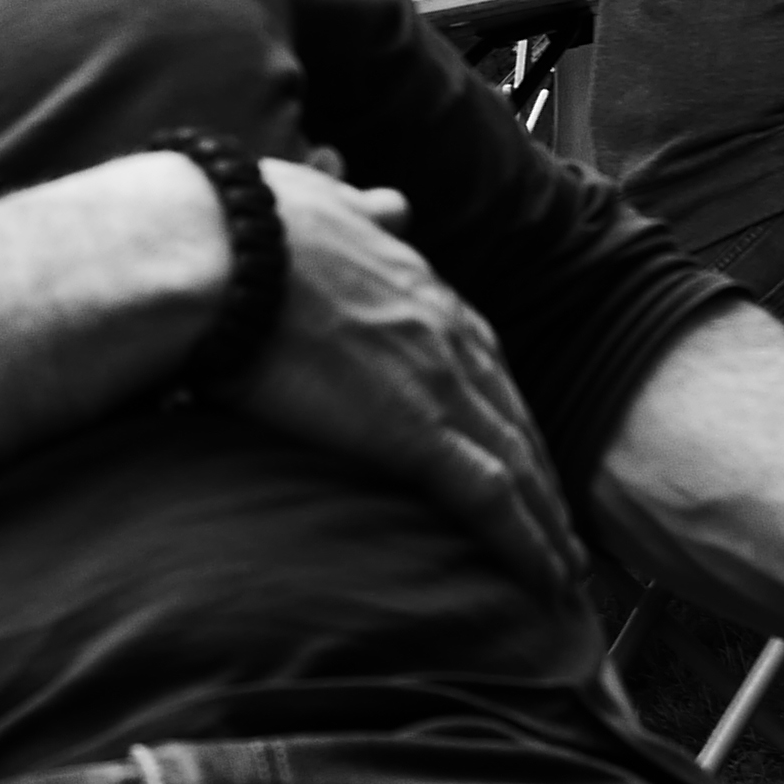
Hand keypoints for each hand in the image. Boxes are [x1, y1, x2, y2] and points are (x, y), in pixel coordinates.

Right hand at [209, 163, 585, 603]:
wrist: (218, 249)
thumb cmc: (245, 225)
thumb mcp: (321, 202)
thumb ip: (363, 210)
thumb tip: (395, 204)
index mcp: (417, 286)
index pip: (479, 360)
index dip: (501, 407)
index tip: (516, 443)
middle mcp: (446, 334)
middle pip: (511, 417)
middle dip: (540, 472)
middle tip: (561, 524)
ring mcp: (438, 383)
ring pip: (517, 464)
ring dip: (548, 521)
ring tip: (566, 570)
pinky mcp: (415, 431)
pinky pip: (491, 499)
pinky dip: (527, 544)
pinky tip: (545, 581)